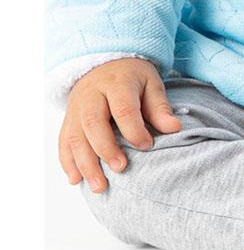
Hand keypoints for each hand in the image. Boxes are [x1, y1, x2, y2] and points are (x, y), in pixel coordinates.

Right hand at [58, 57, 181, 193]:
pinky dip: (68, 162)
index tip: (148, 146)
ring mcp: (75, 107)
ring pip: (74, 136)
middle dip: (106, 149)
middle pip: (93, 123)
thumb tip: (174, 128)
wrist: (106, 63)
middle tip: (121, 169)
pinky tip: (76, 180)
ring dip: (85, 164)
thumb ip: (160, 107)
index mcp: (116, 83)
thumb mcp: (151, 84)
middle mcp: (91, 95)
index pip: (123, 109)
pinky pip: (63, 142)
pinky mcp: (67, 119)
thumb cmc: (133, 77)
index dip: (134, 130)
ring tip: (99, 186)